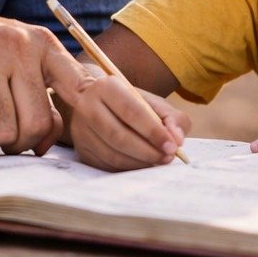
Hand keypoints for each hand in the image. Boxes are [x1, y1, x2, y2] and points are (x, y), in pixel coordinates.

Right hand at [0, 2, 92, 154]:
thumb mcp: (10, 59)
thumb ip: (39, 94)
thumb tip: (49, 141)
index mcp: (39, 41)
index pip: (80, 85)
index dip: (87, 115)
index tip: (78, 133)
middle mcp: (16, 45)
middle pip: (36, 124)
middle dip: (18, 142)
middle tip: (1, 134)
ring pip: (3, 132)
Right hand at [69, 75, 190, 170]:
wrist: (101, 105)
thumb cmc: (132, 104)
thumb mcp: (153, 103)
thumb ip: (171, 117)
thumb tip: (177, 139)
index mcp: (107, 87)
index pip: (131, 111)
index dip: (153, 132)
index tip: (172, 146)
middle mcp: (87, 107)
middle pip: (118, 136)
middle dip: (147, 151)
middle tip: (167, 158)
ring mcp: (81, 131)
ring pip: (111, 154)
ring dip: (139, 163)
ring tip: (158, 162)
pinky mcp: (81, 151)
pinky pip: (106, 166)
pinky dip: (128, 169)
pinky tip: (142, 165)